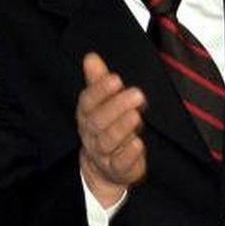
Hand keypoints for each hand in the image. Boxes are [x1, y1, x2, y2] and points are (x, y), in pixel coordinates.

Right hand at [76, 52, 146, 206]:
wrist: (104, 168)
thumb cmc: (106, 127)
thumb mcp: (102, 103)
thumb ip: (98, 81)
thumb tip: (91, 57)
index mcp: (86, 114)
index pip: (88, 101)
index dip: (100, 90)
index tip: (116, 79)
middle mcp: (91, 133)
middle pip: (98, 120)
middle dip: (116, 106)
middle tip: (137, 93)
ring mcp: (102, 152)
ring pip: (108, 141)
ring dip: (122, 127)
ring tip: (136, 115)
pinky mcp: (116, 168)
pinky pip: (119, 163)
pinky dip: (128, 154)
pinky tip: (138, 143)